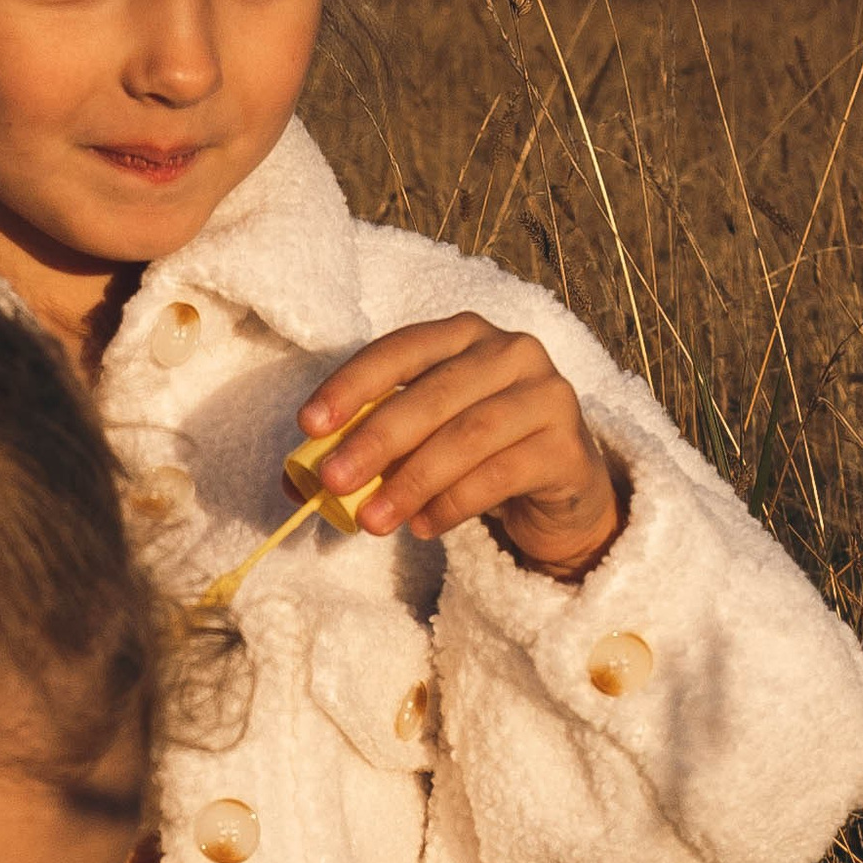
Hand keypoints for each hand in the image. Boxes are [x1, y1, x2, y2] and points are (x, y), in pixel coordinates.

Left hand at [302, 314, 621, 576]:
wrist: (562, 494)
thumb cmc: (479, 457)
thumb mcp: (420, 445)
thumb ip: (367, 452)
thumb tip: (295, 484)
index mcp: (466, 335)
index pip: (401, 350)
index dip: (353, 384)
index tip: (309, 426)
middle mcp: (512, 352)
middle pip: (434, 393)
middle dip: (376, 440)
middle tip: (333, 483)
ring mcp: (548, 396)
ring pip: (468, 435)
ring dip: (412, 480)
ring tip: (373, 521)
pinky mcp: (567, 448)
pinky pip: (501, 474)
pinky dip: (453, 504)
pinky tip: (422, 527)